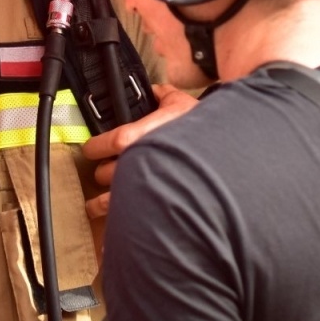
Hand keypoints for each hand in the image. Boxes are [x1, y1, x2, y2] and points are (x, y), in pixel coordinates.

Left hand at [80, 84, 198, 218]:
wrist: (228, 154)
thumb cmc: (206, 133)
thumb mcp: (184, 106)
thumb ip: (164, 95)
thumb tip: (154, 90)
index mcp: (145, 137)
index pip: (112, 141)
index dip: (96, 146)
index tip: (91, 149)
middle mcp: (143, 163)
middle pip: (108, 173)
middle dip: (103, 173)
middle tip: (103, 173)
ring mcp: (147, 187)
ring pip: (113, 198)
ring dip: (101, 202)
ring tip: (94, 205)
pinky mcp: (153, 206)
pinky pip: (127, 217)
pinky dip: (116, 223)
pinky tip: (110, 230)